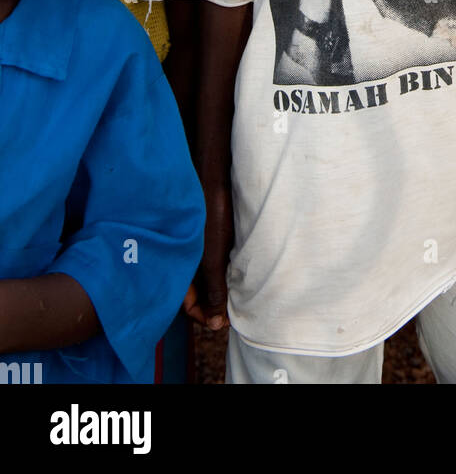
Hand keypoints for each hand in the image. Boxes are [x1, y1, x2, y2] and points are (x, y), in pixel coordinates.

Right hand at [184, 180, 232, 330]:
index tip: (222, 322)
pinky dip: (217, 271)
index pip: (185, 305)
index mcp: (176, 268)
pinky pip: (206, 261)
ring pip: (200, 278)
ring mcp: (191, 247)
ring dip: (215, 288)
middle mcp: (181, 260)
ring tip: (235, 294)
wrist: (213, 174)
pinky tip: (233, 270)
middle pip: (192, 293)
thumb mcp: (213, 258)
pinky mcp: (201, 236)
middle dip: (210, 305)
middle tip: (230, 312)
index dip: (203, 316)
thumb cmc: (209, 214)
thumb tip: (215, 324)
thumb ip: (214, 290)